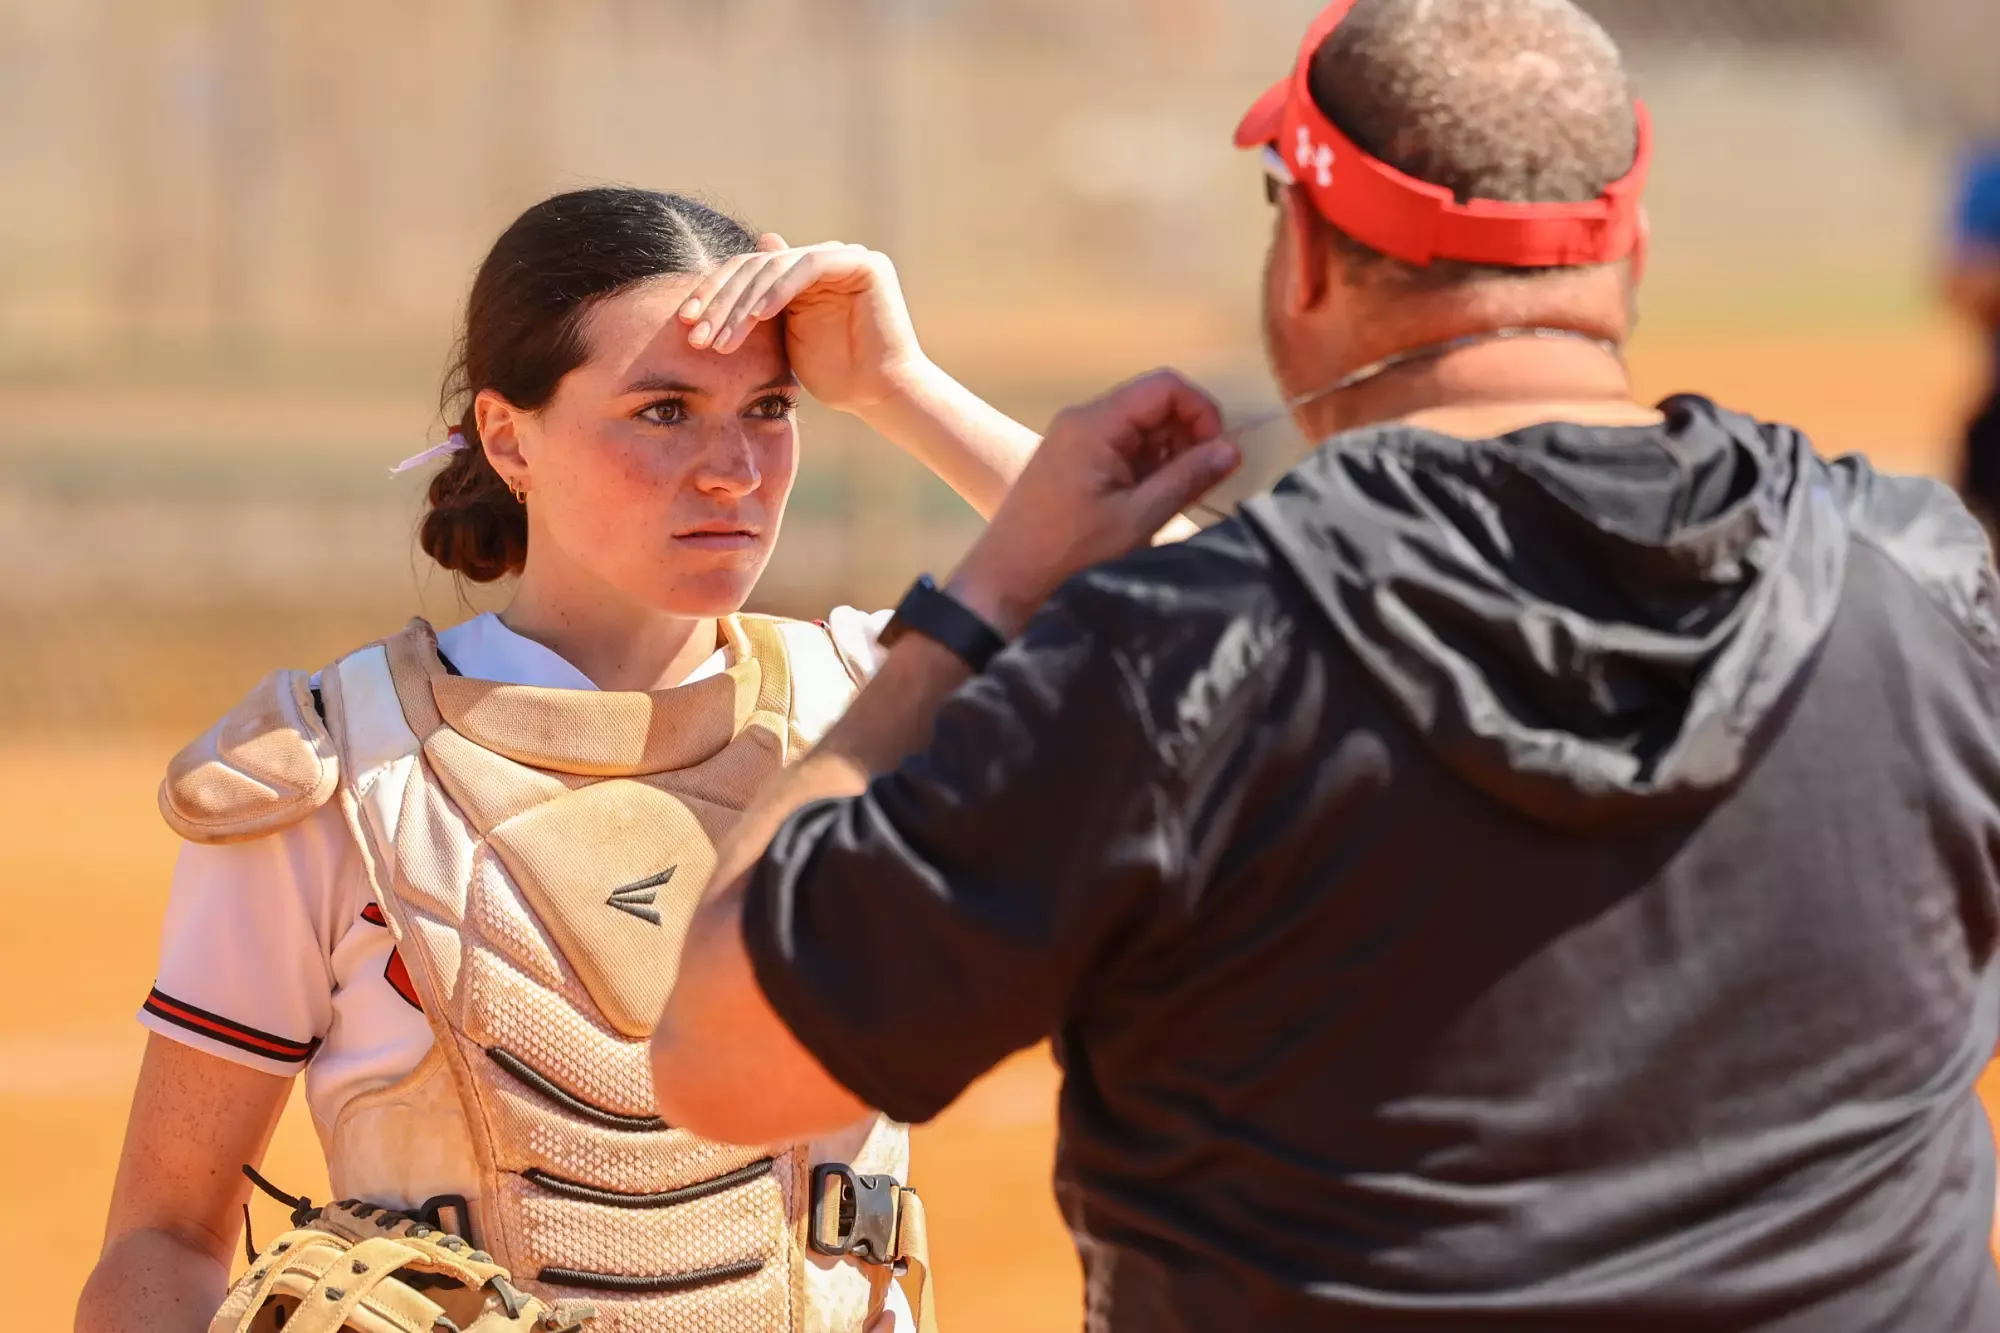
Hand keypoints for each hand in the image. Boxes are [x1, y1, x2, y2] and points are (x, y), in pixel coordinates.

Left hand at [679, 235, 928, 414]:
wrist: (879, 394)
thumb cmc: (836, 375)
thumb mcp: (783, 341)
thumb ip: (760, 309)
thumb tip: (734, 280)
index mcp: (802, 274)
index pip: (746, 271)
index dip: (712, 293)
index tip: (684, 323)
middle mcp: (823, 259)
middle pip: (755, 266)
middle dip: (720, 301)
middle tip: (696, 334)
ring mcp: (845, 257)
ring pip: (776, 267)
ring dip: (743, 303)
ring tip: (721, 339)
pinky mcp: (864, 263)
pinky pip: (808, 267)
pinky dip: (779, 290)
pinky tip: (757, 317)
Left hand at [948, 370, 1239, 636]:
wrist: (1006, 584)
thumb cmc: (1071, 554)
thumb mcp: (1138, 518)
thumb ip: (1188, 478)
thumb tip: (1232, 449)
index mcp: (1095, 423)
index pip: (1165, 386)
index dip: (1202, 412)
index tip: (1218, 454)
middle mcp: (1083, 420)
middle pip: (1154, 404)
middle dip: (1187, 437)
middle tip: (1198, 484)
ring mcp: (1075, 440)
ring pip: (1141, 429)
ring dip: (1167, 457)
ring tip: (1169, 501)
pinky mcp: (1072, 463)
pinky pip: (1121, 449)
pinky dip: (1145, 469)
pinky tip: (1146, 505)